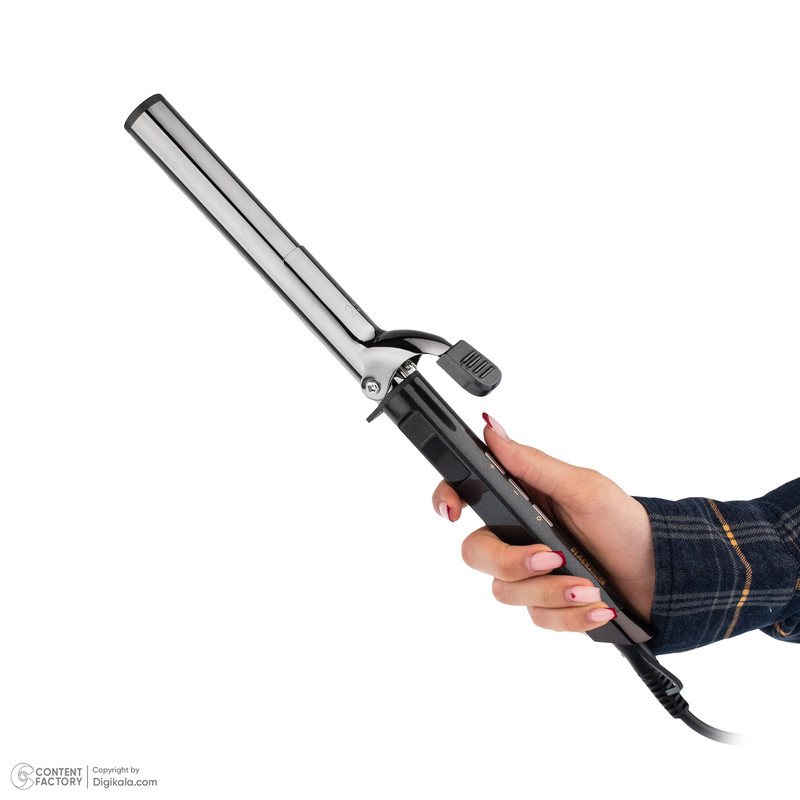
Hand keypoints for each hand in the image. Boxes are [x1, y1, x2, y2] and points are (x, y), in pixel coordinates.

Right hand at [432, 414, 654, 632]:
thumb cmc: (625, 523)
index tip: (453, 512)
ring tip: (588, 587)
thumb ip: (531, 463)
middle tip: (551, 558)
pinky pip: (537, 619)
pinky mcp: (548, 605)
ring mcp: (530, 574)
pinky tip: (597, 606)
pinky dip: (570, 616)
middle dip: (511, 561)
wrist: (662, 573)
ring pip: (505, 592)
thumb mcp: (582, 486)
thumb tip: (492, 429)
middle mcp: (517, 537)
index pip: (464, 495)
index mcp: (519, 501)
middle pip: (476, 554)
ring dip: (549, 593)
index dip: (446, 499)